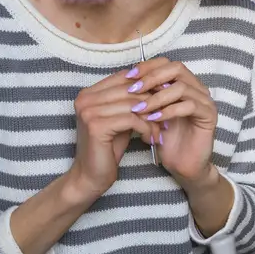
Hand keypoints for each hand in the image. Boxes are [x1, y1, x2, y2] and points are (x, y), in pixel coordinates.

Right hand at [71, 70, 156, 197]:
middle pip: (130, 89)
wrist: (91, 176)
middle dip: (153, 101)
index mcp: (88, 93)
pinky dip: (146, 128)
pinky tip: (153, 138)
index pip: (125, 77)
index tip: (166, 97)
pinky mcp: (96, 126)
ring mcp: (88, 111)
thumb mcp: (121, 118)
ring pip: (133, 104)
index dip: (148, 85)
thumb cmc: (109, 147)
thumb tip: (159, 82)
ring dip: (152, 117)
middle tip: (169, 112)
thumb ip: (131, 100)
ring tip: (162, 128)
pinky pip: (132, 120)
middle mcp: (85, 99)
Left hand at [125, 58, 218, 186]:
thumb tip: (124, 81)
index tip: (128, 77)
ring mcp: (205, 101)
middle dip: (152, 77)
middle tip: (133, 89)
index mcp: (184, 83)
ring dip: (156, 97)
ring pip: (181, 87)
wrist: (182, 163)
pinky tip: (154, 119)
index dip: (147, 67)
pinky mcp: (209, 116)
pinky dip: (168, 111)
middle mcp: (197, 88)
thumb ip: (144, 97)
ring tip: (140, 109)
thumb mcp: (150, 113)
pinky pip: (189, 106)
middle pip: (176, 68)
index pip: (167, 63)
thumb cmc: (165, 138)